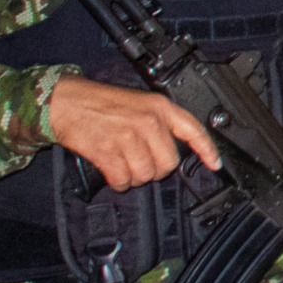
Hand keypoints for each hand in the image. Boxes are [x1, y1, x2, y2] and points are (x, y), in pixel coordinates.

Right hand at [47, 77, 220, 191]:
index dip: (207, 150)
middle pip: (168, 163)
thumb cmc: (103, 103)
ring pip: (145, 174)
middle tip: (142, 163)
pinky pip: (123, 180)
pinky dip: (118, 181)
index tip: (215, 164)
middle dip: (156, 170)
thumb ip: (160, 123)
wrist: (67, 101)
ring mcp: (128, 137)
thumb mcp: (140, 103)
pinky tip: (112, 171)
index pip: (193, 130)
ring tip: (124, 165)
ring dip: (135, 177)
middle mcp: (148, 121)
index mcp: (160, 107)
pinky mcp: (108, 151)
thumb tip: (175, 150)